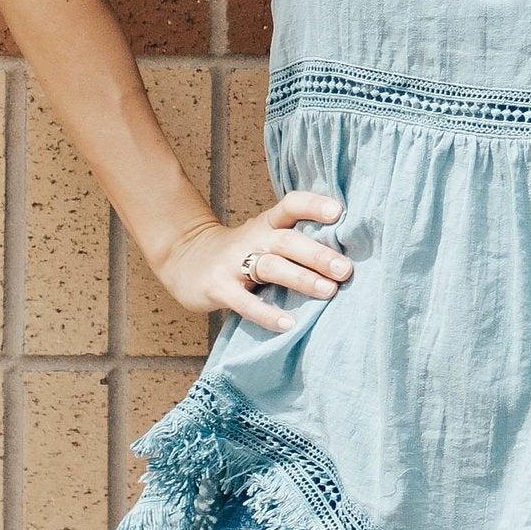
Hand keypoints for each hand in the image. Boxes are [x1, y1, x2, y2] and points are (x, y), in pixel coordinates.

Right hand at [157, 192, 353, 334]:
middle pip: (287, 240)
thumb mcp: (263, 238)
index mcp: (267, 224)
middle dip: (317, 254)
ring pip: (270, 266)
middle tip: (346, 269)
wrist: (183, 259)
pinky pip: (245, 302)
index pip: (291, 206)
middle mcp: (252, 239)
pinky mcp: (218, 288)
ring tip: (329, 291)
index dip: (313, 205)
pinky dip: (267, 314)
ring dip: (301, 278)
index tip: (339, 213)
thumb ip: (296, 243)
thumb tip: (347, 258)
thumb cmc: (239, 253)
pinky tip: (289, 324)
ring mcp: (233, 263)